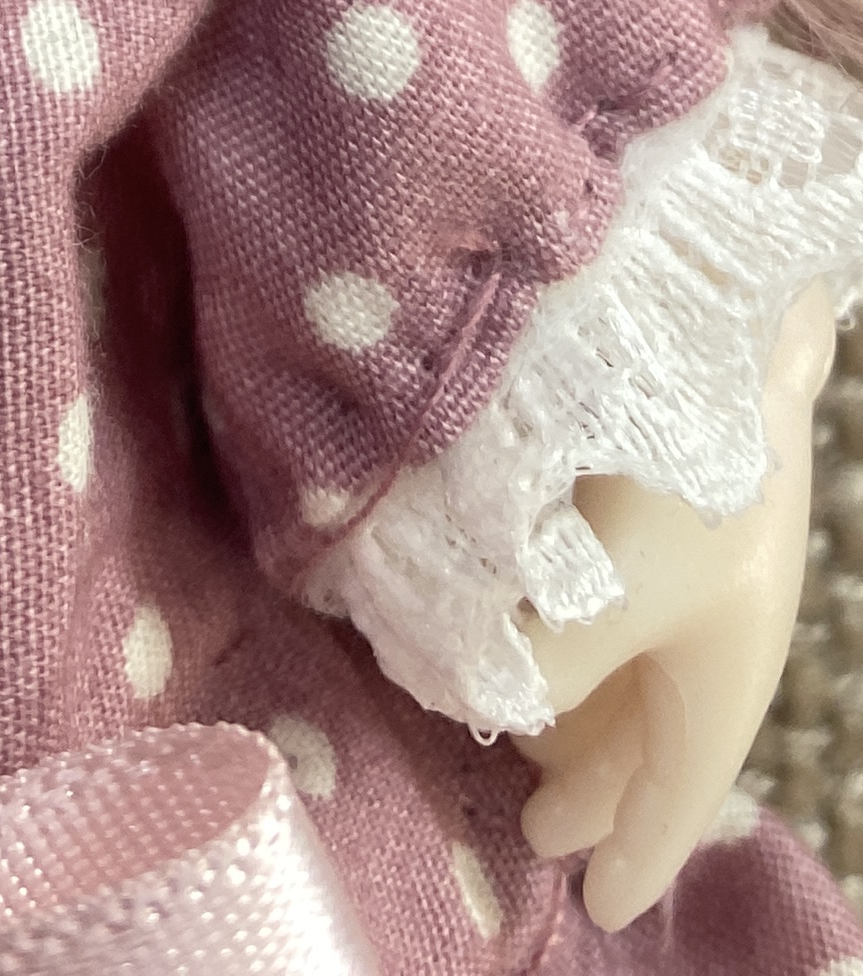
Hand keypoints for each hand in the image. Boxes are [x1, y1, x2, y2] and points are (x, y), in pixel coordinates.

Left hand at [518, 278, 837, 929]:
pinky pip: (622, 595)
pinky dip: (580, 629)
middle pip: (660, 726)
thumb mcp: (601, 590)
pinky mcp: (661, 482)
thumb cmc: (670, 463)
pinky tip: (528, 617)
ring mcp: (698, 547)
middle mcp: (724, 615)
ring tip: (521, 731)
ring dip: (585, 704)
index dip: (637, 848)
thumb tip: (489, 693)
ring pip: (641, 659)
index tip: (603, 906)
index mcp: (723, 663)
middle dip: (599, 779)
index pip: (680, 787)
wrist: (723, 306)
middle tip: (537, 824)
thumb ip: (540, 660)